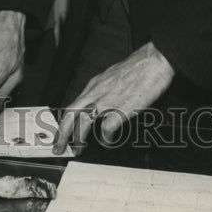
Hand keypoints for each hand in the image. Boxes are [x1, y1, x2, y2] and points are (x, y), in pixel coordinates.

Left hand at [53, 42, 173, 154]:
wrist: (153, 61)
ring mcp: (107, 101)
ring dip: (78, 139)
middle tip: (59, 147)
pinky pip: (106, 129)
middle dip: (62, 133)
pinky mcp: (121, 109)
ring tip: (78, 150)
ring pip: (82, 122)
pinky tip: (108, 142)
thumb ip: (104, 89)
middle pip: (70, 114)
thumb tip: (100, 102)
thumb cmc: (138, 67)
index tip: (62, 132)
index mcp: (94, 84)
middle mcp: (96, 92)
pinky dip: (105, 139)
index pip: (72, 105)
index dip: (65, 121)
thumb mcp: (113, 76)